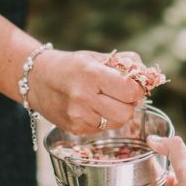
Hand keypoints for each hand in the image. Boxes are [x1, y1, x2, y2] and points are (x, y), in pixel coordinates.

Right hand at [28, 49, 144, 134]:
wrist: (36, 80)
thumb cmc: (71, 66)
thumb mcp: (96, 57)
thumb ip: (125, 63)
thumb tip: (149, 75)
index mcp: (91, 74)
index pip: (131, 90)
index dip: (138, 88)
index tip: (133, 84)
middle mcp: (83, 97)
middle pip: (127, 111)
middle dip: (129, 103)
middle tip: (121, 94)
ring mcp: (78, 116)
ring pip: (117, 122)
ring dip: (118, 112)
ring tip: (106, 100)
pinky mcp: (75, 128)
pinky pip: (103, 128)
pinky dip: (103, 119)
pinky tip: (92, 108)